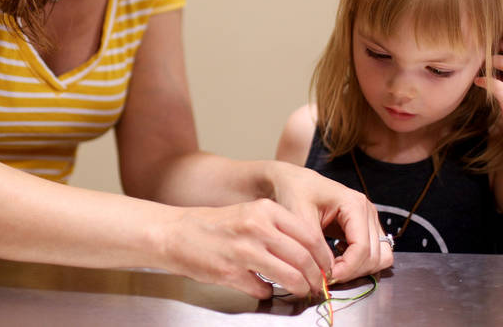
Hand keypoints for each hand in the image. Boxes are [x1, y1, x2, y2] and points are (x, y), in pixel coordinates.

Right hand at [160, 198, 332, 299]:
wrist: (175, 233)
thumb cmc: (214, 225)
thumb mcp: (249, 214)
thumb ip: (277, 228)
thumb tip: (308, 251)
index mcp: (265, 210)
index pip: (309, 235)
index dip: (324, 257)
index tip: (327, 267)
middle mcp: (257, 227)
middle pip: (303, 258)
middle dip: (317, 277)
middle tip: (319, 285)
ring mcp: (243, 251)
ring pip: (289, 276)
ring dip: (300, 288)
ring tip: (301, 291)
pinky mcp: (230, 272)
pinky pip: (262, 288)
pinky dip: (267, 292)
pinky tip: (263, 287)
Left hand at [267, 162, 392, 285]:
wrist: (294, 182)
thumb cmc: (296, 192)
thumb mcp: (299, 216)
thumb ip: (315, 244)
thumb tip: (327, 272)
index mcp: (354, 204)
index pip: (363, 247)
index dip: (348, 268)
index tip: (328, 277)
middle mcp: (367, 211)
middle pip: (374, 255)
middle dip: (352, 271)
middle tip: (328, 277)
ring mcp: (369, 220)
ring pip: (380, 257)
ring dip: (360, 269)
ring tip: (334, 269)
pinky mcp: (365, 228)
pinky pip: (374, 254)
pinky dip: (360, 263)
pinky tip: (339, 259)